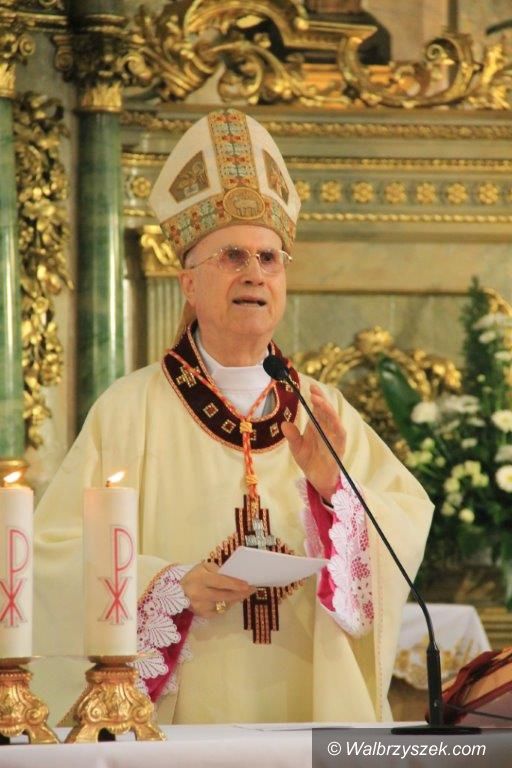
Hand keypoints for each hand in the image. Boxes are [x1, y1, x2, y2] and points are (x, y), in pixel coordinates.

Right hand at [181, 561, 254, 617]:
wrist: (176, 591)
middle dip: (240, 593)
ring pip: (225, 604)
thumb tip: (235, 576)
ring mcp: (201, 607)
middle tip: (252, 589)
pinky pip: (220, 610)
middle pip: (225, 596)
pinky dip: (227, 605)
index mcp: (200, 579)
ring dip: (236, 599)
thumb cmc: (194, 576)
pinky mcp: (202, 615)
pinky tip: (230, 600)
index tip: (247, 585)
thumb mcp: (203, 567)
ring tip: (243, 593)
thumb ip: (218, 570)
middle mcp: (199, 594)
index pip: (221, 582)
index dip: (235, 584)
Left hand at [281, 383, 345, 500]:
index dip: (315, 397)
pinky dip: (336, 424)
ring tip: (318, 400)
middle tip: (313, 389)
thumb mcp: (296, 448)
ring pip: (333, 418)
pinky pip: (340, 433)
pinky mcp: (339, 446)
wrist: (318, 480)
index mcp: (318, 425)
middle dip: (321, 399)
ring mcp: (334, 436)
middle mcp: (327, 428)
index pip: (318, 408)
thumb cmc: (309, 461)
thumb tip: (283, 424)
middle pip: (326, 410)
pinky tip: (330, 417)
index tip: (309, 387)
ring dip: (327, 408)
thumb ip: (292, 436)